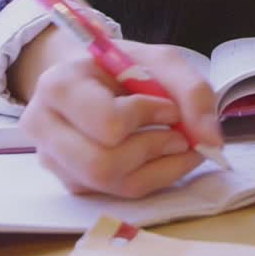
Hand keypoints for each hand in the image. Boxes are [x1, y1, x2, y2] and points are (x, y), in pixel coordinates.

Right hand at [11, 28, 223, 198]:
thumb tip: (210, 141)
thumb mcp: (161, 61)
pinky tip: (159, 156)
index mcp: (59, 85)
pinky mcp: (71, 181)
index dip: (148, 117)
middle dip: (153, 149)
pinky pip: (115, 194)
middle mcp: (43, 125)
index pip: (108, 122)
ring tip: (174, 143)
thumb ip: (193, 92)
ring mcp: (53, 159)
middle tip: (179, 134)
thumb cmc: (123, 66)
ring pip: (111, 184)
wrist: (93, 77)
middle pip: (102, 164)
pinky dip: (151, 177)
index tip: (167, 105)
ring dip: (157, 167)